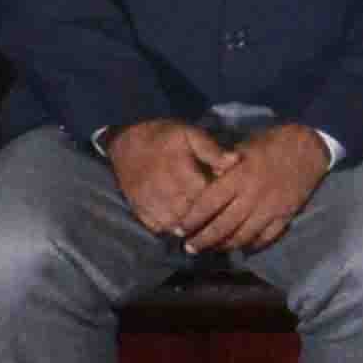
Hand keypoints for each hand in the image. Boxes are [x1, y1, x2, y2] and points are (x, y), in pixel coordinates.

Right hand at [105, 117, 233, 240]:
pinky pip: (156, 227)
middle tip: (213, 213)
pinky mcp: (138, 209)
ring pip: (173, 224)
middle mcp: (162, 189)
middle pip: (189, 212)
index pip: (203, 194)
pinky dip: (168, 228)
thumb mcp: (190, 134)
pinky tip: (178, 222)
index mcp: (178, 169)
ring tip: (198, 221)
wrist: (128, 139)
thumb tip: (235, 161)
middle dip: (203, 215)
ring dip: (186, 225)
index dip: (215, 198)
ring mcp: (148, 201)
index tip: (223, 196)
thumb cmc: (164, 136)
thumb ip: (212, 150)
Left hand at [183, 124, 334, 254]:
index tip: (179, 228)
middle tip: (189, 247)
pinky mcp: (285, 216)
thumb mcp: (244, 147)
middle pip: (222, 226)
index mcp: (239, 177)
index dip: (192, 219)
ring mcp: (270, 209)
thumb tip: (205, 182)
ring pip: (242, 236)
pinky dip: (252, 245)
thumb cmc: (272, 143)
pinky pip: (266, 238)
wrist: (309, 147)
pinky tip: (242, 248)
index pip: (209, 203)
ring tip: (212, 249)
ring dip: (224, 246)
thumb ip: (224, 166)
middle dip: (203, 240)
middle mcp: (252, 196)